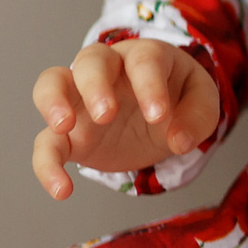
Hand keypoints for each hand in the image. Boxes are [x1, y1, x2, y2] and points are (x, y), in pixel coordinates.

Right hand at [31, 39, 220, 199]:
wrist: (160, 117)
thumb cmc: (178, 98)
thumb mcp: (201, 103)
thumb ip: (198, 116)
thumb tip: (179, 141)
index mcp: (145, 57)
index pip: (144, 60)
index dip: (149, 85)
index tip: (158, 116)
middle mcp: (108, 70)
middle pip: (90, 60)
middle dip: (95, 85)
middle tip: (106, 114)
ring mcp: (82, 99)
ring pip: (51, 83)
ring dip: (52, 101)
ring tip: (63, 127)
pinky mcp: (69, 134)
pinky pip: (46, 143)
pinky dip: (46, 165)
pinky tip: (62, 190)